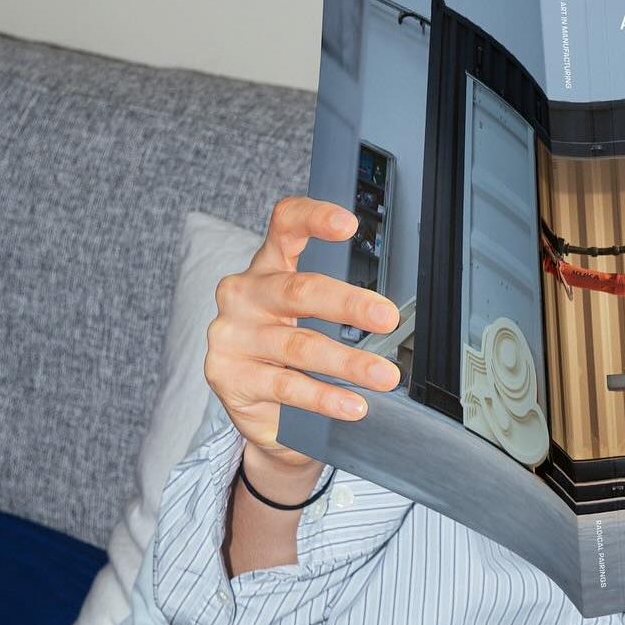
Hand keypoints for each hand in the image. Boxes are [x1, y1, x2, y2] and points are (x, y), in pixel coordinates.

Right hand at [204, 195, 401, 471]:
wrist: (254, 406)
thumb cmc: (288, 351)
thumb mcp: (307, 318)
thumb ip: (337, 303)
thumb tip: (395, 313)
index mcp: (268, 267)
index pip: (285, 227)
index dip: (314, 219)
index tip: (349, 224)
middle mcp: (245, 294)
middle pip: (299, 290)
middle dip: (349, 304)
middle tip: (388, 318)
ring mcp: (232, 335)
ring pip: (299, 344)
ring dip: (348, 362)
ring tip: (384, 375)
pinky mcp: (228, 374)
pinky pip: (287, 385)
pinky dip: (325, 397)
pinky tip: (353, 404)